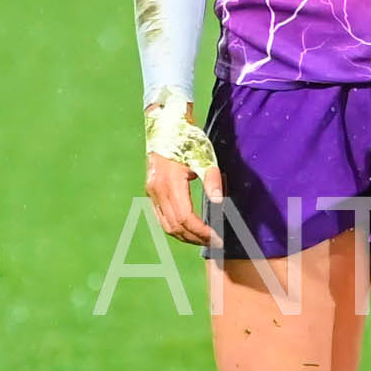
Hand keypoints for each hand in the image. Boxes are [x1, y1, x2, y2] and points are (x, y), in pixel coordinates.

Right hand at [144, 97, 223, 245]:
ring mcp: (151, 193)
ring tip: (203, 239)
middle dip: (195, 237)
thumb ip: (212, 180)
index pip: (185, 217)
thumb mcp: (204, 157)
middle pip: (175, 226)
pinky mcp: (151, 192)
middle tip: (214, 242)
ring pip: (166, 225)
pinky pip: (161, 218)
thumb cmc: (187, 140)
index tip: (216, 236)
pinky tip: (188, 229)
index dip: (201, 231)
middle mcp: (157, 191)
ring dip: (185, 236)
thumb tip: (219, 203)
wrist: (166, 128)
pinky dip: (175, 227)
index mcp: (171, 183)